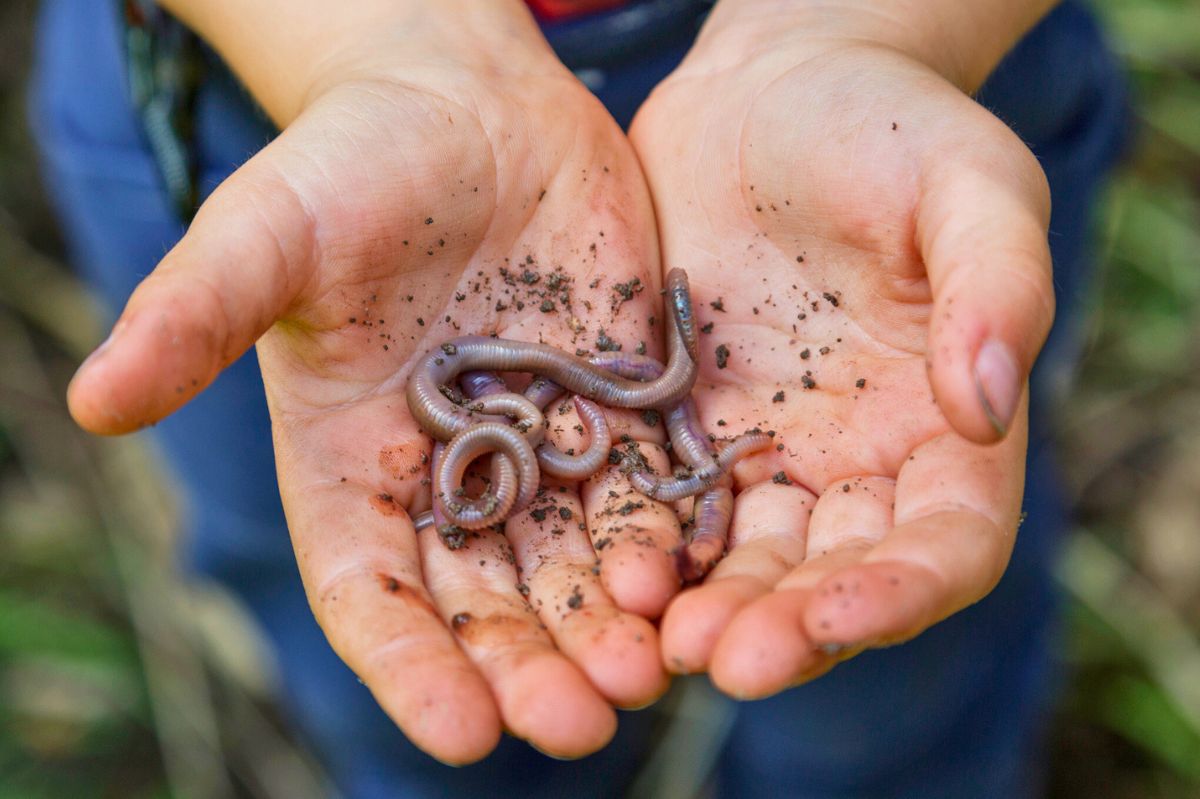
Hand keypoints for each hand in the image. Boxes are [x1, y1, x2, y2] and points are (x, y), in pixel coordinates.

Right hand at [67, 6, 677, 761]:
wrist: (466, 105)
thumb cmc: (349, 163)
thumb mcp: (267, 231)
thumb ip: (196, 313)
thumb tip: (91, 401)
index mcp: (352, 466)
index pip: (372, 592)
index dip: (408, 665)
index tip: (457, 732)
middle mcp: (449, 477)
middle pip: (488, 602)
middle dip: (530, 667)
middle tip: (580, 723)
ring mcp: (539, 445)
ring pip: (576, 562)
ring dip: (612, 624)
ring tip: (648, 671)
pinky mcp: (615, 405)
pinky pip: (648, 487)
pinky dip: (672, 537)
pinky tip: (702, 577)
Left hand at [630, 14, 1052, 695]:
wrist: (768, 96)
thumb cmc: (887, 128)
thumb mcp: (966, 183)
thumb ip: (994, 286)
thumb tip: (984, 408)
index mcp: (944, 428)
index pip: (945, 545)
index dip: (897, 593)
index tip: (834, 616)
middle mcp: (856, 463)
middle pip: (832, 576)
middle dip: (785, 626)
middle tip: (721, 659)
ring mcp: (763, 454)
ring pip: (742, 561)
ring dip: (708, 610)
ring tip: (656, 640)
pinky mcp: (681, 429)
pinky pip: (664, 506)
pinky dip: (645, 549)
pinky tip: (607, 574)